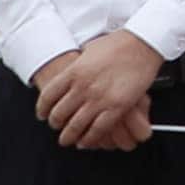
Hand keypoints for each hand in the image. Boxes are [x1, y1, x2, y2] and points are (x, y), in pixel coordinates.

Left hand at [30, 28, 165, 149]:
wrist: (142, 43)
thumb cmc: (119, 44)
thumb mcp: (88, 50)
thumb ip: (78, 65)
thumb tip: (72, 69)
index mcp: (74, 71)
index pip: (48, 96)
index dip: (43, 109)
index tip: (43, 114)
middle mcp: (83, 87)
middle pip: (59, 114)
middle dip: (55, 124)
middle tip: (56, 127)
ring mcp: (99, 98)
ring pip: (75, 126)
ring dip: (69, 136)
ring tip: (68, 139)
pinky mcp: (117, 107)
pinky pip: (98, 130)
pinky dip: (90, 139)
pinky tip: (86, 141)